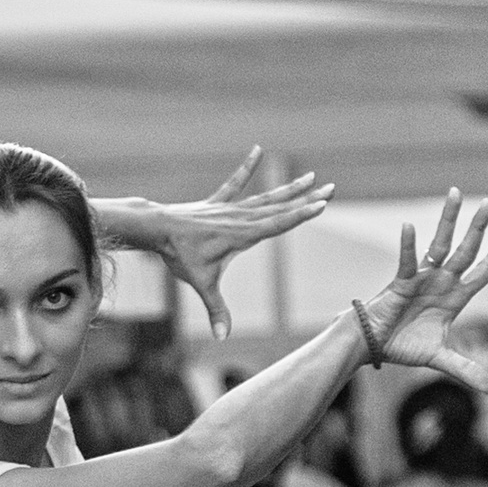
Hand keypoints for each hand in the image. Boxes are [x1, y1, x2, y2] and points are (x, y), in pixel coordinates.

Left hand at [105, 149, 333, 340]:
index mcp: (243, 235)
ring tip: (310, 176)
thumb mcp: (201, 284)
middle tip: (331, 189)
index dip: (301, 215)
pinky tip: (257, 149)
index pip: (279, 224)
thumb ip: (216, 310)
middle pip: (280, 208)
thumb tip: (222, 337)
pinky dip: (246, 167)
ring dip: (288, 188)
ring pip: (265, 196)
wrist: (157, 230)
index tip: (322, 205)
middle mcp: (241, 218)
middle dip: (306, 200)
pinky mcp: (217, 203)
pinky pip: (235, 182)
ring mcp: (230, 208)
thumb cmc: (180, 256)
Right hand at [361, 190, 487, 391]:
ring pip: (439, 245)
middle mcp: (441, 282)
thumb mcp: (439, 358)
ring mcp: (422, 279)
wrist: (372, 347)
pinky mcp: (400, 282)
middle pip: (465, 251)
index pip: (482, 271)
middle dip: (477, 228)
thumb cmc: (402, 347)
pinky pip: (407, 262)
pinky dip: (409, 246)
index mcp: (454, 298)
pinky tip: (410, 226)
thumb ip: (465, 369)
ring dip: (448, 221)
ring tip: (455, 194)